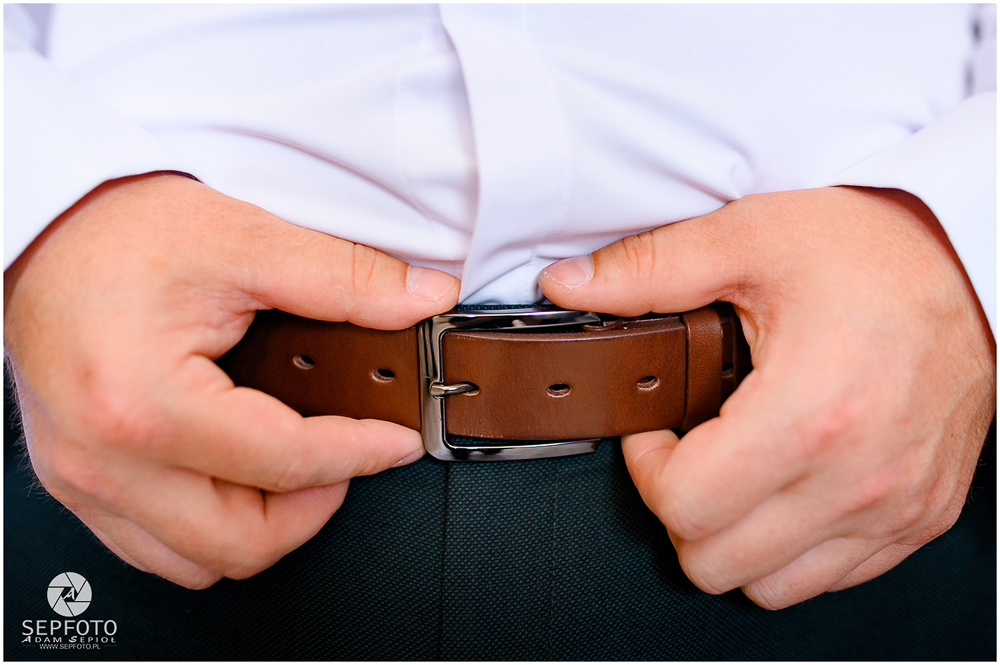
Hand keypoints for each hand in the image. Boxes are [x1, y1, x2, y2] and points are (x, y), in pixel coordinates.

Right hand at [4, 173, 459, 587]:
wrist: (43, 225)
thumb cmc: (119, 228)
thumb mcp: (244, 240)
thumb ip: (345, 277)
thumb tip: (420, 298)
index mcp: (146, 404)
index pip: (286, 463)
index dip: (362, 453)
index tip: (398, 442)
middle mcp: (104, 459)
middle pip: (240, 543)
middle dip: (312, 510)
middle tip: (346, 459)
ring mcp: (81, 478)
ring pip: (195, 562)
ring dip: (260, 529)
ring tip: (295, 472)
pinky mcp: (72, 479)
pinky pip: (151, 546)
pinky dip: (207, 528)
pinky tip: (236, 478)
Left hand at [539, 186, 995, 609]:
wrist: (973, 260)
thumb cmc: (875, 248)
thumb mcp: (750, 238)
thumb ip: (647, 270)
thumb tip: (568, 286)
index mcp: (809, 412)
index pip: (685, 507)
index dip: (646, 470)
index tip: (655, 431)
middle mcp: (857, 476)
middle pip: (714, 561)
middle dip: (679, 509)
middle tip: (686, 453)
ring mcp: (894, 507)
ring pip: (769, 586)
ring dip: (731, 539)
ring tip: (732, 474)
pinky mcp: (919, 517)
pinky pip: (831, 578)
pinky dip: (789, 549)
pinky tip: (783, 488)